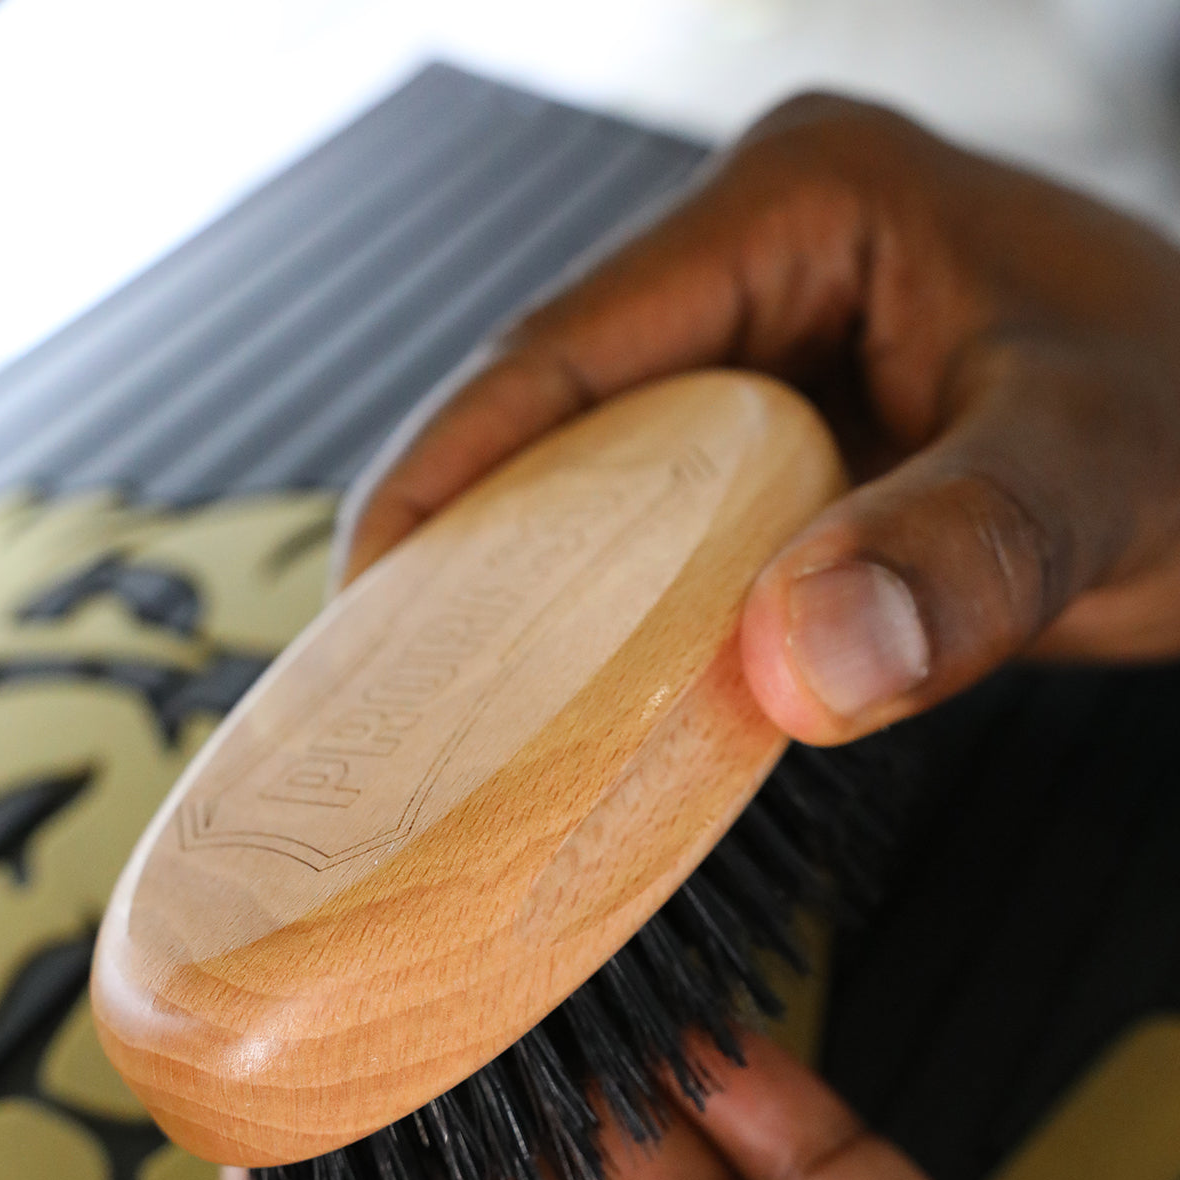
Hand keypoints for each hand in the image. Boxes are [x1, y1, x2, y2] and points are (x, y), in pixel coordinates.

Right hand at [337, 92, 1179, 744]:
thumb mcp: (1096, 478)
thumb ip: (962, 553)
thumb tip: (794, 664)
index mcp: (805, 203)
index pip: (567, 344)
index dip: (445, 472)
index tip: (367, 598)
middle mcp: (764, 258)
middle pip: (552, 407)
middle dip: (458, 536)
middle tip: (383, 675)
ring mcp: (768, 345)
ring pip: (593, 467)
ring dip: (522, 576)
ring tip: (443, 691)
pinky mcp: (781, 428)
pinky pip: (656, 513)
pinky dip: (605, 597)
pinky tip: (568, 678)